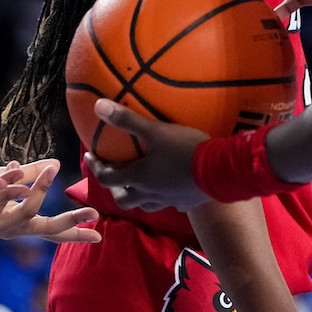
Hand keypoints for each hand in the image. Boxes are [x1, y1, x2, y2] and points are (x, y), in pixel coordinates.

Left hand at [0, 158, 101, 244]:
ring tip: (50, 169)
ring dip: (39, 190)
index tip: (100, 234)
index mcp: (20, 223)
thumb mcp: (7, 184)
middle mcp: (11, 229)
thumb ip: (29, 176)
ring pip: (25, 212)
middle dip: (70, 221)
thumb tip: (56, 164)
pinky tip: (12, 164)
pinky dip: (8, 182)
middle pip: (47, 228)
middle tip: (93, 212)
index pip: (53, 230)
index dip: (76, 232)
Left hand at [83, 100, 212, 213]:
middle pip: (123, 199)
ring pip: (145, 205)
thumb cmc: (186, 150)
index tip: (90, 156)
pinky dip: (162, 198)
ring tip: (138, 183)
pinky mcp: (185, 203)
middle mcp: (149, 194)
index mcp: (139, 178)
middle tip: (114, 174)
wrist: (221, 171)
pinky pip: (169, 205)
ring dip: (136, 196)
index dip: (96, 167)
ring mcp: (168, 201)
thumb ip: (127, 120)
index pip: (108, 178)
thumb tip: (98, 106)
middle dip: (115, 188)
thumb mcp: (155, 130)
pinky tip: (168, 188)